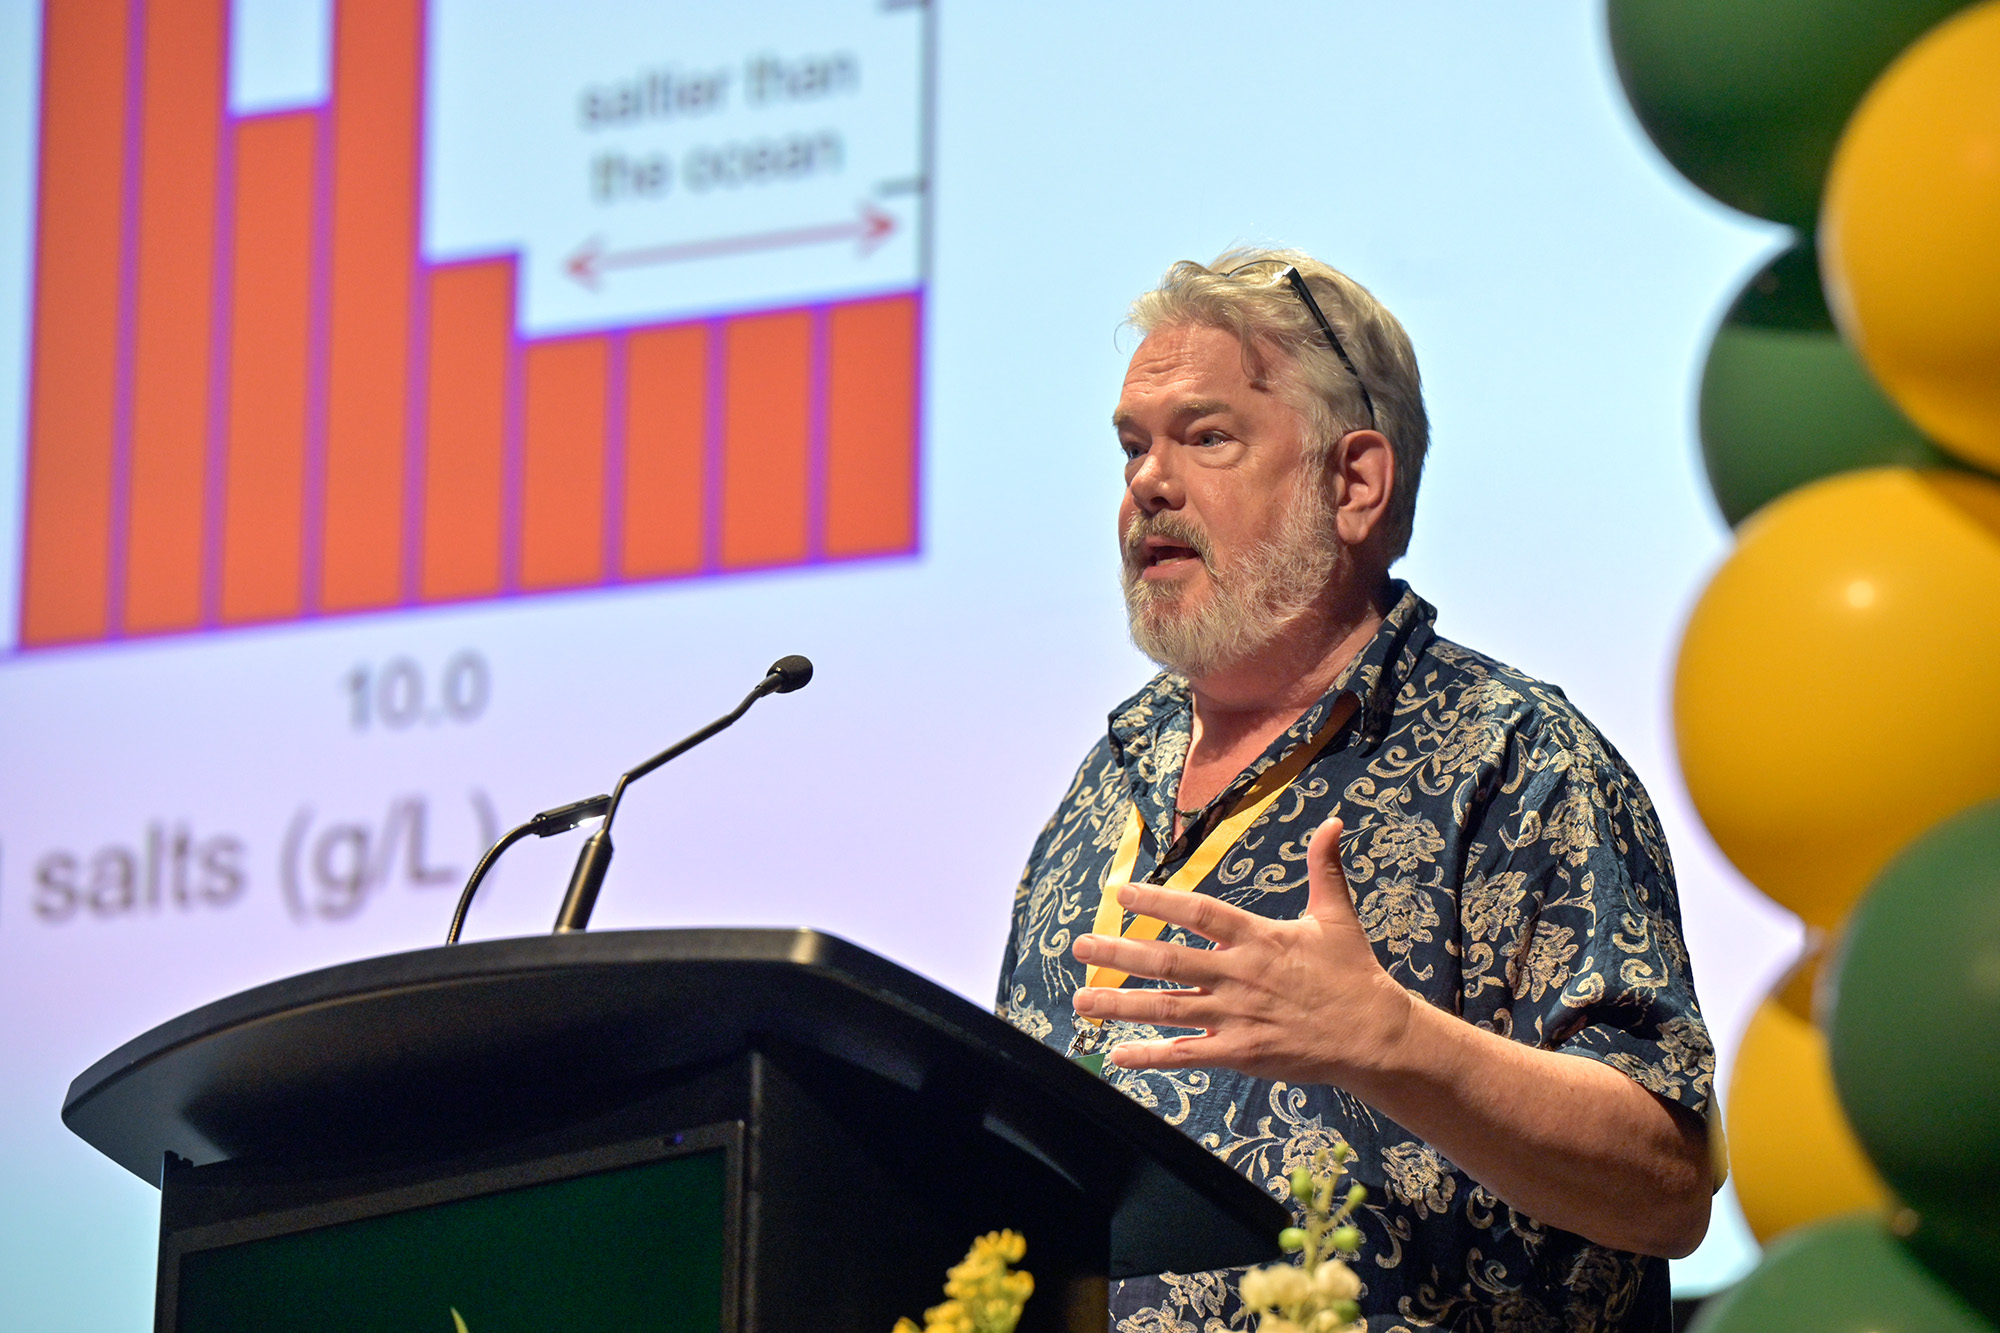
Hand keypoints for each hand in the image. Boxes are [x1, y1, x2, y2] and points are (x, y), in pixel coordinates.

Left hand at [1071, 816, 1417, 1083]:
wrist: (1373, 1035)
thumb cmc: (1352, 974)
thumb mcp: (1338, 917)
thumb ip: (1325, 869)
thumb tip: (1333, 822)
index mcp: (1258, 937)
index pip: (1199, 913)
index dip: (1159, 901)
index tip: (1121, 894)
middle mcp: (1239, 975)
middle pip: (1168, 961)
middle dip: (1119, 953)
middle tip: (1079, 947)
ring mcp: (1236, 1016)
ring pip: (1167, 1008)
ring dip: (1120, 1005)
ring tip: (1081, 1000)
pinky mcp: (1240, 1053)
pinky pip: (1187, 1054)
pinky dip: (1152, 1056)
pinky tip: (1118, 1055)